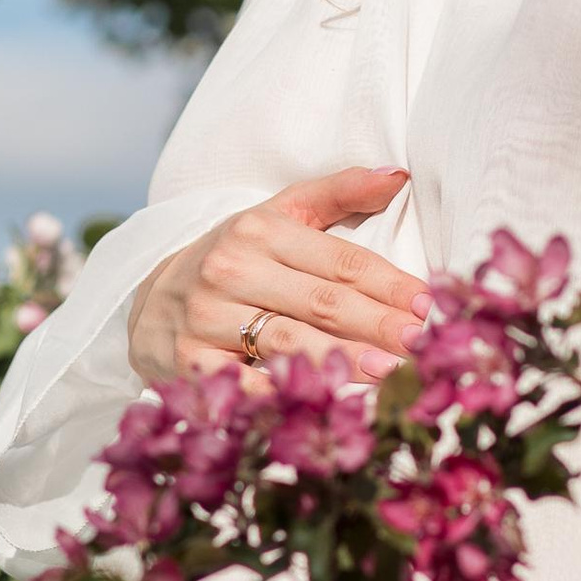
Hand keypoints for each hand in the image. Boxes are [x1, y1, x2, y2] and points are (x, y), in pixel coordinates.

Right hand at [127, 166, 427, 386]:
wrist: (150, 302)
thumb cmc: (235, 258)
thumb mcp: (278, 214)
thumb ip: (339, 192)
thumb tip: (400, 175)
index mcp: (260, 231)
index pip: (340, 261)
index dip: (390, 284)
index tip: (430, 306)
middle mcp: (231, 271)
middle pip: (321, 303)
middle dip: (377, 326)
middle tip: (422, 346)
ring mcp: (207, 319)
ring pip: (288, 343)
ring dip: (344, 362)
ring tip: (390, 375)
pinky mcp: (189, 364)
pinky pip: (246, 385)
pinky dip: (286, 397)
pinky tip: (325, 405)